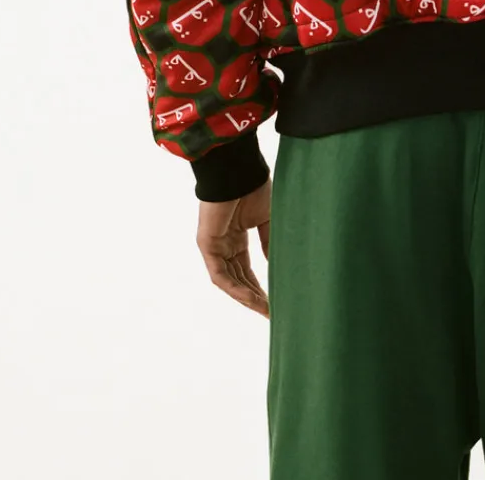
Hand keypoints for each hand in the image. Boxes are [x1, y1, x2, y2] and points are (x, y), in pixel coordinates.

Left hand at [195, 175, 271, 317]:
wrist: (238, 171)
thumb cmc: (253, 188)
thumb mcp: (267, 220)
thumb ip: (270, 243)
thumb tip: (278, 266)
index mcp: (237, 238)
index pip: (247, 270)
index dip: (260, 287)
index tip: (275, 301)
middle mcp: (224, 245)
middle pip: (239, 279)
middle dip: (254, 297)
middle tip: (271, 312)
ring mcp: (214, 246)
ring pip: (229, 281)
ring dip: (246, 297)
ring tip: (264, 309)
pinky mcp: (207, 245)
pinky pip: (220, 274)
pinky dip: (234, 288)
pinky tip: (249, 298)